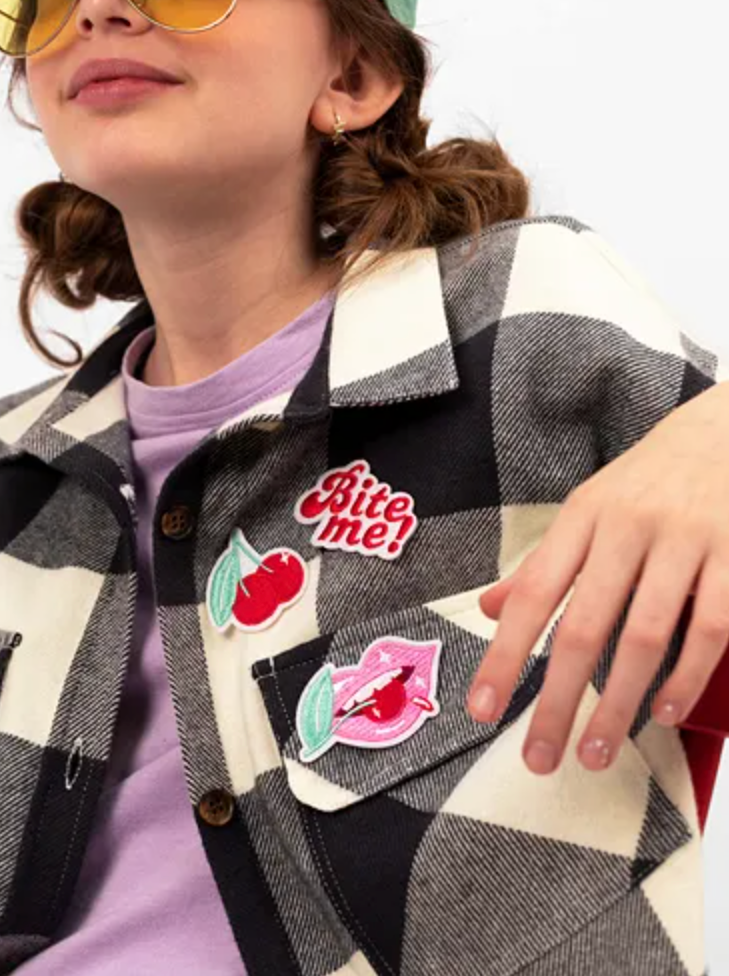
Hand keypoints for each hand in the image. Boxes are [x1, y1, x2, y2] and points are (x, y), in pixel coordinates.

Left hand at [464, 381, 728, 774]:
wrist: (728, 428)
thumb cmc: (651, 479)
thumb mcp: (589, 506)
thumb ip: (546, 561)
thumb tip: (493, 609)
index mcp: (584, 515)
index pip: (534, 594)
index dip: (503, 654)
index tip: (482, 709)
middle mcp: (628, 526)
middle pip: (584, 627)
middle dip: (557, 701)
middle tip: (540, 758)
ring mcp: (686, 541)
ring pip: (645, 637)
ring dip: (618, 704)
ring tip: (596, 751)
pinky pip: (711, 629)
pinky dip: (686, 678)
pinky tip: (662, 711)